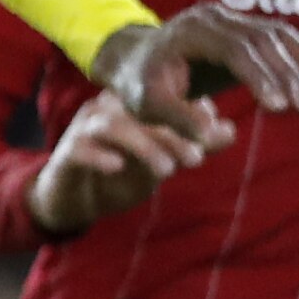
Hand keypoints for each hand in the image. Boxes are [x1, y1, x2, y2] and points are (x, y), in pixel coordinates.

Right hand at [27, 91, 215, 236]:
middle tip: (196, 158)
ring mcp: (84, 128)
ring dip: (142, 145)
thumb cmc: (120, 172)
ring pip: (112, 125)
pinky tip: (117, 166)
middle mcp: (107, 109)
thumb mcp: (161, 161)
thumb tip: (230, 131)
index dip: (190, 112)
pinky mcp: (68, 152)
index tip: (215, 134)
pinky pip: (81, 147)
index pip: (162, 99)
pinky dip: (99, 155)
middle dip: (172, 133)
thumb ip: (191, 146)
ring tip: (166, 170)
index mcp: (130, 105)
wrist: (73, 199)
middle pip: (140, 112)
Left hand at [91, 1, 298, 142]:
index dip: (259, 77)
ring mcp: (231, 20)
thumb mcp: (149, 106)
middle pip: (260, 40)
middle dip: (288, 72)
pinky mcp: (244, 30)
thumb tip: (212, 138)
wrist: (138, 59)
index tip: (280, 107)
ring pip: (277, 35)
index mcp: (191, 31)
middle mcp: (214, 18)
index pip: (233, 50)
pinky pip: (279, 41)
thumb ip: (178, 119)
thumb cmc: (141, 85)